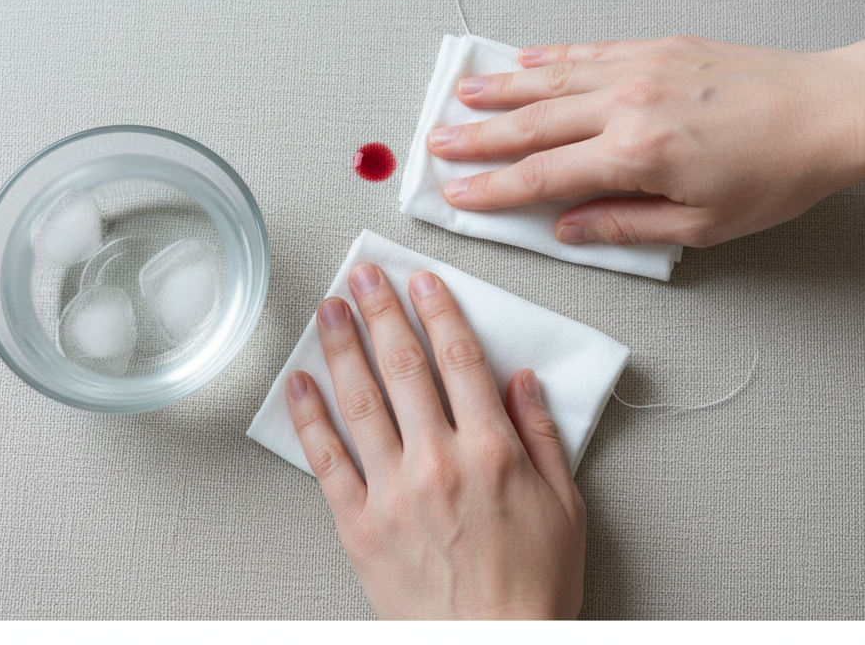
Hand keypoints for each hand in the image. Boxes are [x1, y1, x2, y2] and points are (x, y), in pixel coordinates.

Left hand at [285, 265, 585, 619]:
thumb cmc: (533, 589)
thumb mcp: (565, 506)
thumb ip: (544, 436)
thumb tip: (524, 380)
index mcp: (491, 450)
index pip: (459, 358)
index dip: (438, 311)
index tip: (422, 281)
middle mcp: (439, 460)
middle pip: (404, 366)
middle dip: (382, 311)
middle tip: (365, 275)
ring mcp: (394, 492)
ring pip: (361, 401)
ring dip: (343, 347)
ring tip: (329, 309)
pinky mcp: (360, 526)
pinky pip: (328, 461)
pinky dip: (310, 418)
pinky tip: (299, 383)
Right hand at [427, 32, 864, 247]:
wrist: (827, 111)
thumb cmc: (775, 174)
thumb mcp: (701, 225)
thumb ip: (625, 226)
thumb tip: (567, 228)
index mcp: (636, 155)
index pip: (542, 175)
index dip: (493, 188)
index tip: (457, 193)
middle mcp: (627, 104)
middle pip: (533, 122)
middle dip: (478, 136)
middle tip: (437, 143)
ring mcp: (639, 68)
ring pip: (551, 80)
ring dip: (501, 89)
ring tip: (461, 95)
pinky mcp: (657, 46)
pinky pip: (588, 51)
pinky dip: (550, 57)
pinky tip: (524, 60)